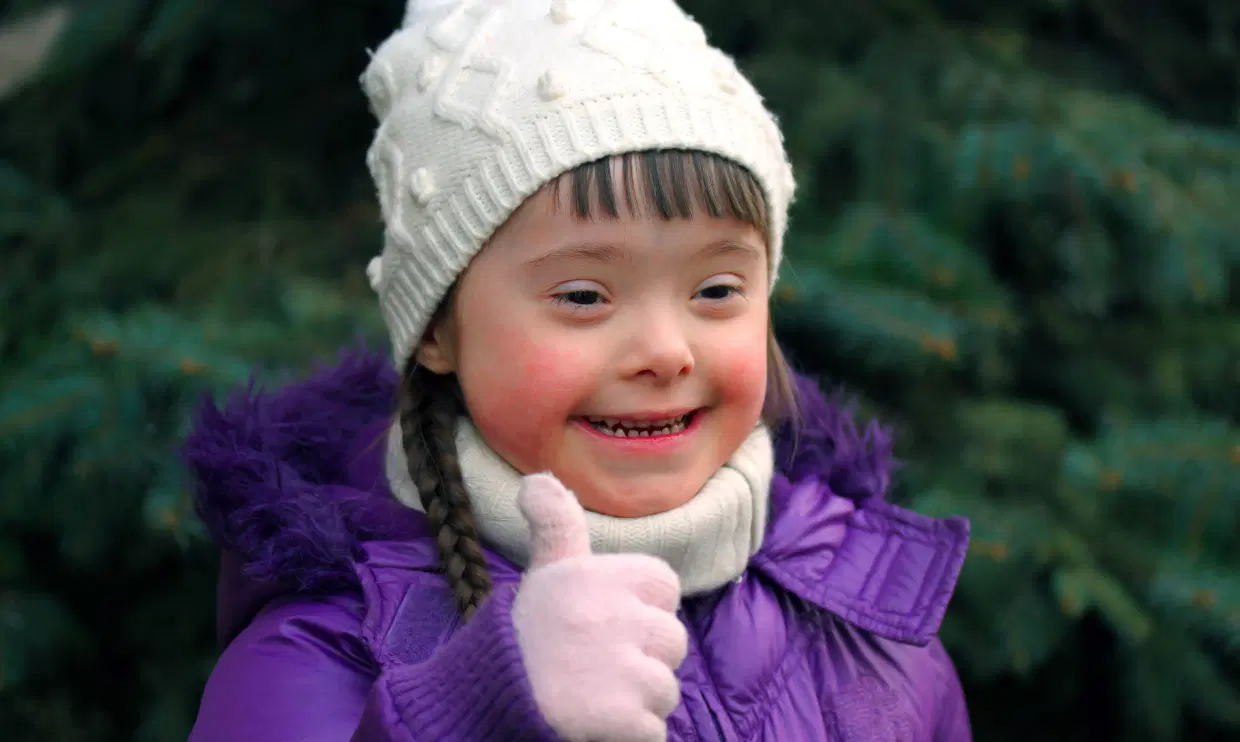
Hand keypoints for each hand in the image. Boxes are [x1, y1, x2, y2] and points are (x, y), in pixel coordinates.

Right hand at [512, 473, 687, 741]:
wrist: (487, 701)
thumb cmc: (526, 636)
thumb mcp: (544, 572)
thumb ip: (554, 523)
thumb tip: (535, 479)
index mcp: (600, 577)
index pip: (664, 585)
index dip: (642, 608)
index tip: (605, 621)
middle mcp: (615, 616)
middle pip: (672, 641)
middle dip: (643, 659)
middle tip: (595, 665)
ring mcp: (623, 669)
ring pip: (667, 689)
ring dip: (638, 702)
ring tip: (592, 695)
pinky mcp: (622, 718)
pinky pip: (655, 732)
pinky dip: (631, 735)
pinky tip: (597, 724)